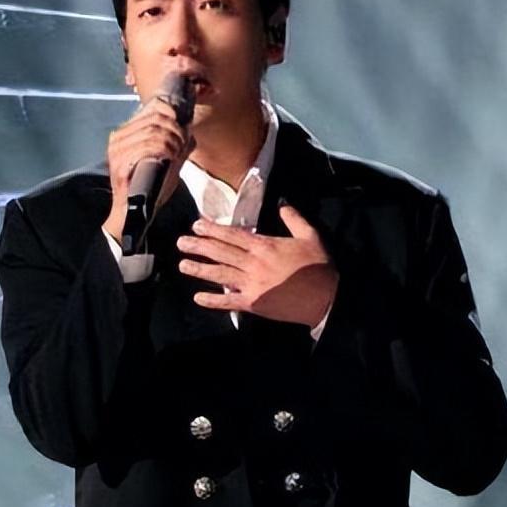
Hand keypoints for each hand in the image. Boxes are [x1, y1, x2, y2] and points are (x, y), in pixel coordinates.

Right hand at [103, 97, 194, 242]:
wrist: (133, 214)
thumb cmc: (149, 189)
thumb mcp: (168, 162)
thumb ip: (178, 145)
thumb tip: (190, 131)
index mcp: (126, 133)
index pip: (152, 109)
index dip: (173, 113)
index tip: (183, 126)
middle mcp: (118, 138)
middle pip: (155, 118)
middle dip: (175, 129)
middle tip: (182, 142)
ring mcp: (117, 150)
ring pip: (153, 131)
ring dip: (171, 140)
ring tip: (177, 151)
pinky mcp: (120, 163)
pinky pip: (147, 147)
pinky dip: (163, 149)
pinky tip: (170, 156)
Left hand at [176, 204, 338, 327]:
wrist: (326, 298)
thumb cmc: (319, 267)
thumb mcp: (310, 236)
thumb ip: (293, 218)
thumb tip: (282, 203)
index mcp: (265, 245)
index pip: (233, 235)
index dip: (213, 229)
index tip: (197, 225)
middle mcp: (254, 263)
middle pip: (221, 252)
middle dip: (199, 246)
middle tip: (181, 242)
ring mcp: (252, 284)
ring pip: (220, 274)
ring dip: (199, 269)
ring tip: (182, 265)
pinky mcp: (254, 304)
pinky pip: (229, 301)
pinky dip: (213, 300)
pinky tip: (198, 298)